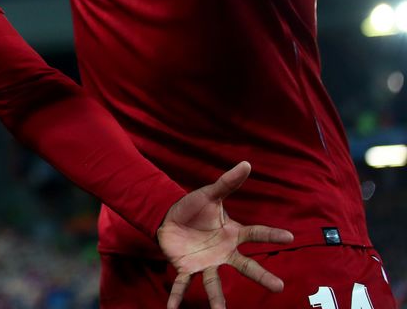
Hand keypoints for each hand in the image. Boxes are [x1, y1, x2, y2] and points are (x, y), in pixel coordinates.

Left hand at [157, 161, 293, 308]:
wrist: (168, 218)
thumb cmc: (193, 208)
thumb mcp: (210, 194)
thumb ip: (228, 183)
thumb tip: (246, 163)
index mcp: (232, 234)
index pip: (256, 234)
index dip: (271, 234)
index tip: (289, 236)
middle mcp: (223, 253)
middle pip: (245, 266)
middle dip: (261, 276)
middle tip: (279, 287)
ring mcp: (206, 263)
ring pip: (214, 283)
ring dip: (217, 299)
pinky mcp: (186, 268)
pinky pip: (182, 284)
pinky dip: (177, 297)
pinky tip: (171, 308)